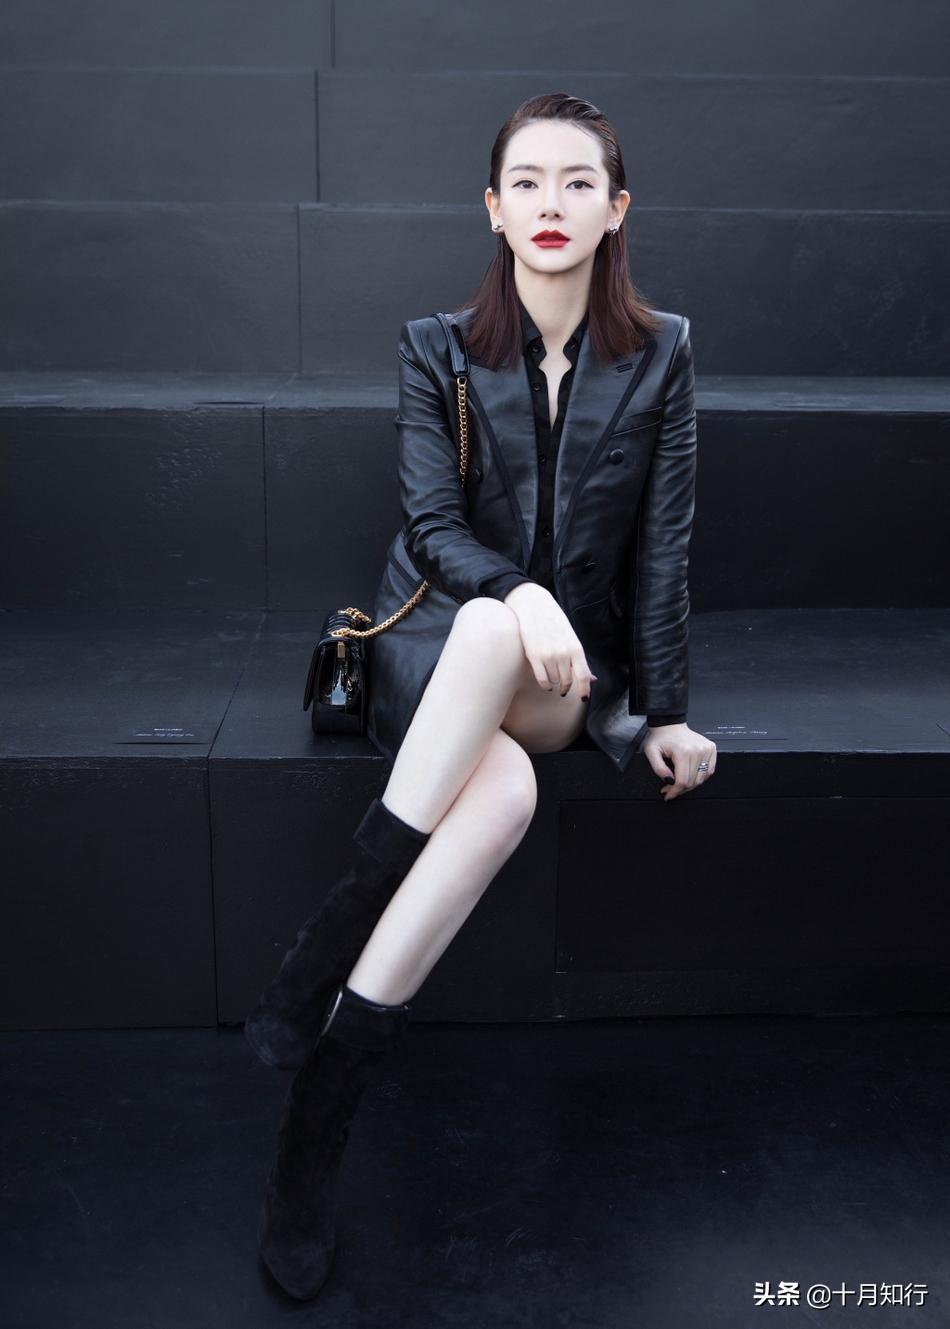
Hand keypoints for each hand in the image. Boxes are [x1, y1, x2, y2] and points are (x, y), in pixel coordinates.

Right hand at [503, 583, 595, 697]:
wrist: (534, 606)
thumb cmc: (554, 622)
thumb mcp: (571, 638)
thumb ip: (580, 660)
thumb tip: (592, 679)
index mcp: (576, 648)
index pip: (584, 675)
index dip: (585, 689)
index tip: (584, 697)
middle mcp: (563, 654)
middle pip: (567, 681)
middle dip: (566, 686)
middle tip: (564, 688)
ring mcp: (548, 656)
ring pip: (554, 681)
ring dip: (554, 682)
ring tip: (553, 676)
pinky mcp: (534, 656)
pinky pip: (542, 680)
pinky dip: (545, 684)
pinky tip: (546, 683)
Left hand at [643, 723, 716, 800]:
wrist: (670, 725)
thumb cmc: (661, 737)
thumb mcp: (651, 752)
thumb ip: (658, 768)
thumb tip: (669, 780)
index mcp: (683, 751)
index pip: (682, 781)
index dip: (674, 791)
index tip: (668, 794)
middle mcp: (698, 750)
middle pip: (692, 782)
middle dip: (680, 789)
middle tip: (670, 788)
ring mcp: (706, 749)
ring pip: (701, 779)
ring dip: (690, 784)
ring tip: (679, 781)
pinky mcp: (711, 749)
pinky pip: (709, 771)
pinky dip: (700, 777)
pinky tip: (690, 774)